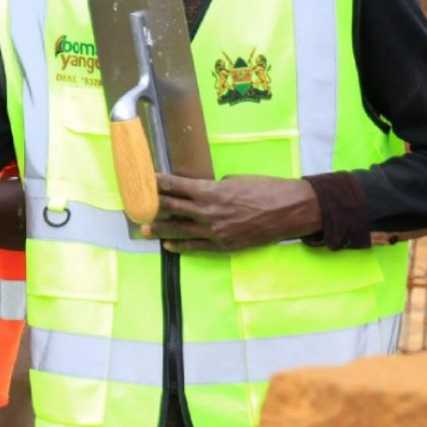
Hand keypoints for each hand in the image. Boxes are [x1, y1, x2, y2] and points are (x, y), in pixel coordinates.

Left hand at [145, 172, 322, 251]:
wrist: (292, 211)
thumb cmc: (266, 189)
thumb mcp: (236, 180)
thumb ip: (215, 186)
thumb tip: (204, 189)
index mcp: (210, 191)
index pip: (175, 186)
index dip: (157, 183)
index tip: (142, 180)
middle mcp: (208, 211)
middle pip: (172, 208)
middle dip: (152, 206)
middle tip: (135, 206)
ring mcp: (216, 231)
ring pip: (180, 230)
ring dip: (160, 230)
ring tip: (143, 230)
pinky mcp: (225, 245)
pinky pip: (197, 247)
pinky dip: (181, 246)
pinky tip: (169, 245)